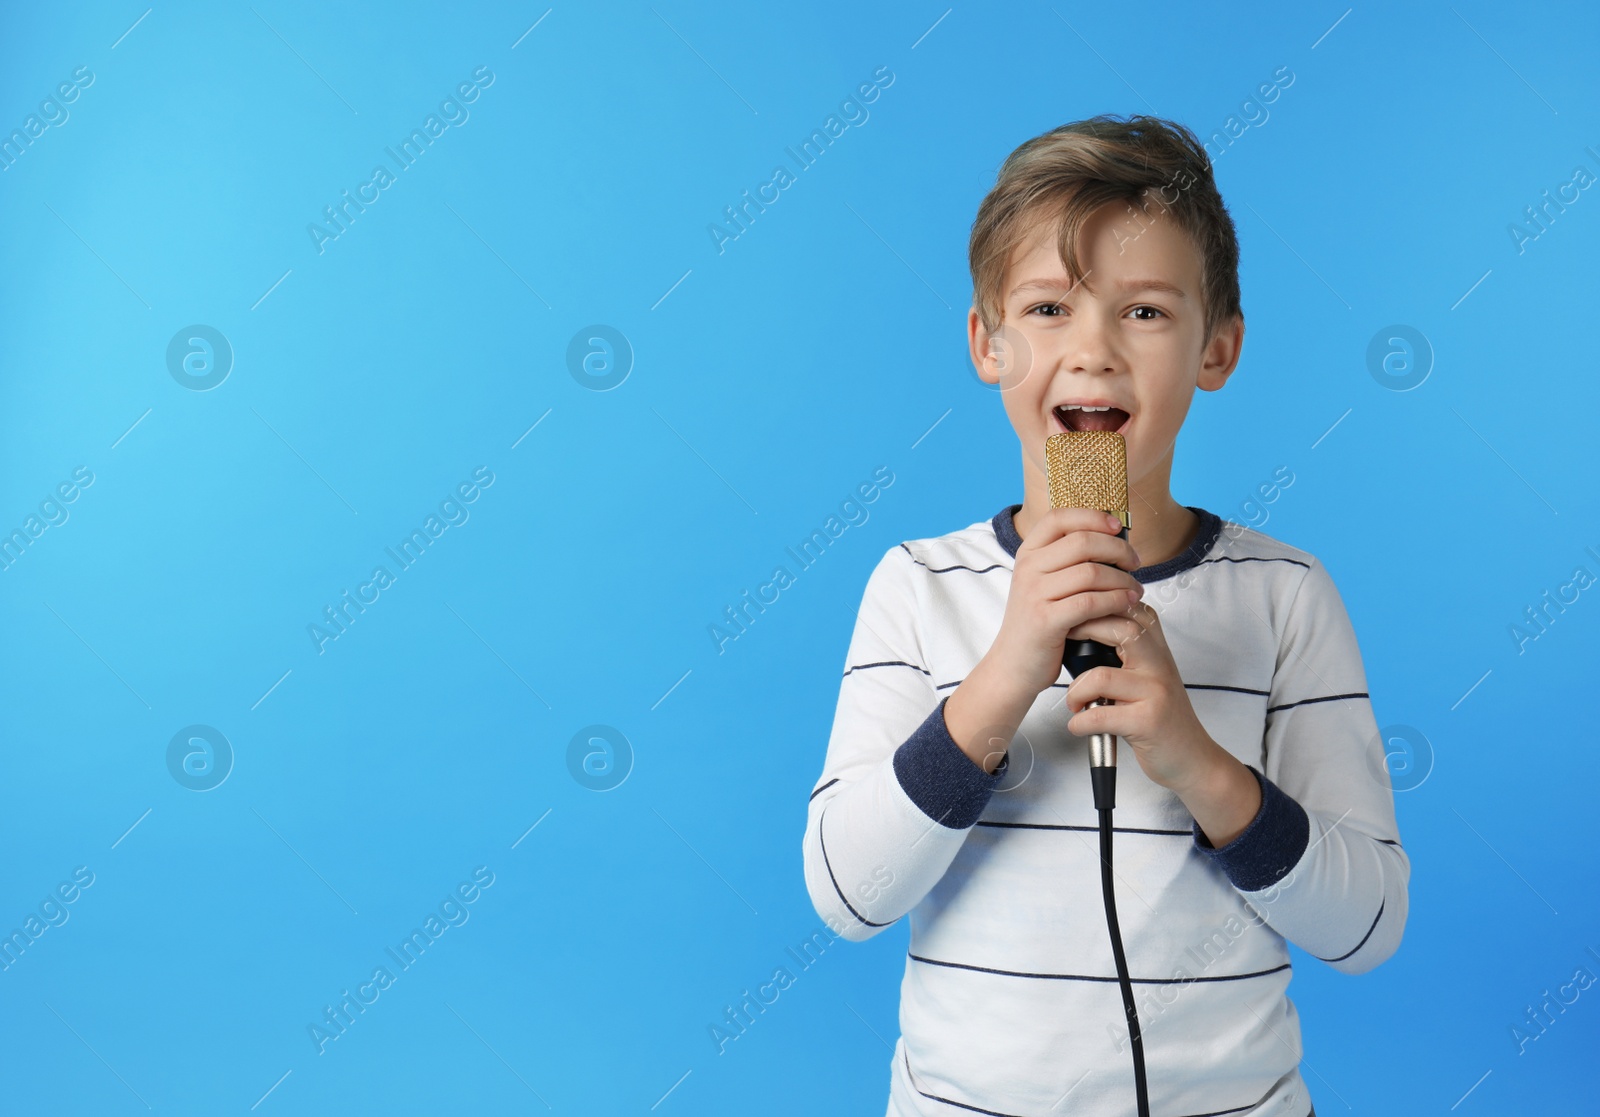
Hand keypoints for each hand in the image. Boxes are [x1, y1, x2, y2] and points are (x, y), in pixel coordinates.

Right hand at [987, 507, 1144, 700]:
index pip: (1059, 517)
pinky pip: (1090, 602)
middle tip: (1135, 563)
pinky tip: (1127, 603)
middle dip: (1117, 550)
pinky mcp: (1045, 620)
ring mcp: (1034, 593)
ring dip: (1122, 579)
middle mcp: (1028, 568)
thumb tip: (1112, 539)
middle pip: (1082, 542)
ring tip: (1136, 589)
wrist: (1012, 666)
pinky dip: (1115, 600)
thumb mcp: (1044, 584)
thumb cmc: (1039, 623)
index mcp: (1028, 554)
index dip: (1091, 516)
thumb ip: (1067, 561)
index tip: (1116, 527)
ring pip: (1091, 572)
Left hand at [1062, 602, 1262, 843]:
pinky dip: (1080, 723)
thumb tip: (1078, 630)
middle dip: (1082, 633)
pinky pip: (1100, 715)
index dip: (1097, 606)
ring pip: (1100, 676)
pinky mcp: (1149, 721)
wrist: (1192, 757)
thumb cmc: (1160, 716)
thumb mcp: (1147, 675)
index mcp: (1157, 648)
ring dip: (1076, 692)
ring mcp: (1156, 691)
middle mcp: (1160, 664)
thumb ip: (1125, 652)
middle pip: (1119, 629)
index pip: (1129, 608)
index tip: (1073, 618)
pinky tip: (1079, 726)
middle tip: (1064, 650)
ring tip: (1075, 703)